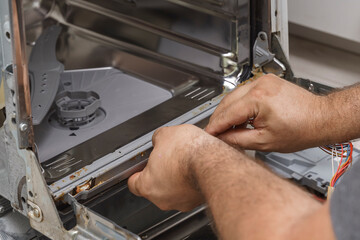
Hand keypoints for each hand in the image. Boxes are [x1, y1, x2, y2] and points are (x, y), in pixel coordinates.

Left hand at [128, 124, 213, 211]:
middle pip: (155, 187)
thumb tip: (160, 140)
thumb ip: (158, 140)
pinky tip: (196, 168)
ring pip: (174, 190)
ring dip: (177, 178)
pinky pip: (190, 191)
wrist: (212, 162)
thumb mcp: (165, 134)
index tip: (141, 167)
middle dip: (161, 172)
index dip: (137, 172)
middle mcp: (163, 199)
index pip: (133, 184)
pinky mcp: (197, 201)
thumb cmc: (188, 152)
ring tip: (184, 161)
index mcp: (148, 185)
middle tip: (167, 158)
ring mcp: (182, 202)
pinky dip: (191, 182)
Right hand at [205, 74, 327, 151]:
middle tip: (215, 133)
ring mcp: (263, 81)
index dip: (215, 127)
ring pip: (233, 95)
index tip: (208, 135)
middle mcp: (259, 85)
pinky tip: (238, 115)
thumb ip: (238, 140)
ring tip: (226, 127)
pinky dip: (238, 104)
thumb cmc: (302, 129)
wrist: (321, 118)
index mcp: (258, 99)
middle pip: (226, 102)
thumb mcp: (265, 142)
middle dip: (218, 118)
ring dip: (227, 111)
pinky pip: (243, 92)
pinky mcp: (266, 81)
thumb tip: (222, 139)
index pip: (226, 114)